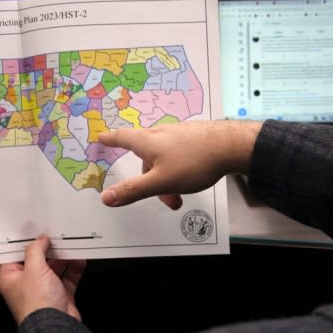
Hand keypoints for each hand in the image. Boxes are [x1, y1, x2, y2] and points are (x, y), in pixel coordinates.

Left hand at [0, 235, 85, 324]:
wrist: (56, 326)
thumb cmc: (37, 304)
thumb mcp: (33, 269)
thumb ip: (36, 250)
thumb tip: (40, 240)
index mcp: (11, 279)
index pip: (14, 256)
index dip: (23, 243)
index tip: (33, 231)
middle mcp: (27, 284)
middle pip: (37, 261)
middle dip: (48, 249)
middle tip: (55, 236)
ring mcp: (44, 290)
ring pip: (54, 268)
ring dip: (63, 258)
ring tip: (70, 245)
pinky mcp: (60, 295)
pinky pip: (68, 277)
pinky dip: (74, 268)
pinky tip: (79, 259)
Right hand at [98, 120, 261, 208]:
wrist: (231, 146)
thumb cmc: (194, 162)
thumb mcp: (160, 182)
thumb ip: (132, 190)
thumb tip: (106, 198)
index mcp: (147, 142)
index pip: (121, 138)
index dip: (110, 139)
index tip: (101, 137)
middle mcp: (160, 134)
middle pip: (145, 156)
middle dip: (149, 178)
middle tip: (163, 197)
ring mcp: (178, 134)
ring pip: (164, 159)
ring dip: (167, 179)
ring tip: (180, 194)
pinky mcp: (194, 137)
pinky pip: (178, 155)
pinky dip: (179, 170)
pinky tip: (191, 178)